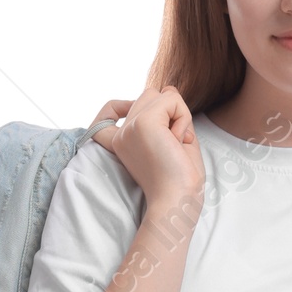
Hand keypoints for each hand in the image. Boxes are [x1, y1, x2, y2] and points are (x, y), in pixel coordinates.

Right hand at [87, 88, 204, 222]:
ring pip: (160, 94)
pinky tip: (178, 141)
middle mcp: (122, 134)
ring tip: (177, 144)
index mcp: (122, 143)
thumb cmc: (180, 181)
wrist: (178, 202)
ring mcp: (130, 128)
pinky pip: (172, 99)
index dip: (118, 107)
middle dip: (170, 113)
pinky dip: (184, 117)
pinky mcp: (143, 123)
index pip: (107, 113)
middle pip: (149, 97)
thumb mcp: (173, 141)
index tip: (131, 116)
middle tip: (175, 145)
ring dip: (179, 115)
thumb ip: (169, 115)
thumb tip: (168, 88)